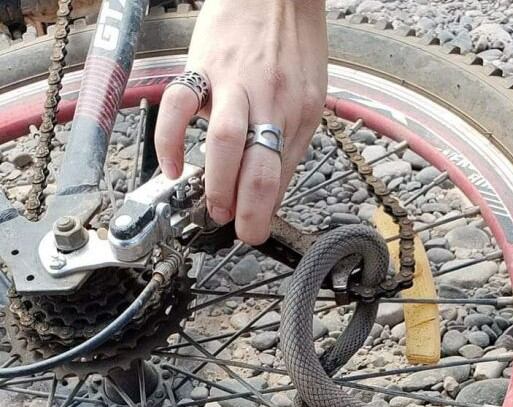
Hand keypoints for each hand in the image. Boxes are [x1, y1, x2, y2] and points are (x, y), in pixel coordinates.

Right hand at [155, 0, 327, 243]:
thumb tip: (273, 189)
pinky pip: (179, 108)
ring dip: (218, 186)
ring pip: (226, 144)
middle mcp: (270, 99)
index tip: (254, 230)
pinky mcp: (203, 67)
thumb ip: (292, 139)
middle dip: (247, 211)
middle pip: (259, 168)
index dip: (267, 211)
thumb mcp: (309, 94)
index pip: (284, 176)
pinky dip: (171, 143)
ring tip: (214, 208)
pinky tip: (174, 167)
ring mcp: (235, 83)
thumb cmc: (291, 39)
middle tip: (236, 228)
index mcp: (300, 111)